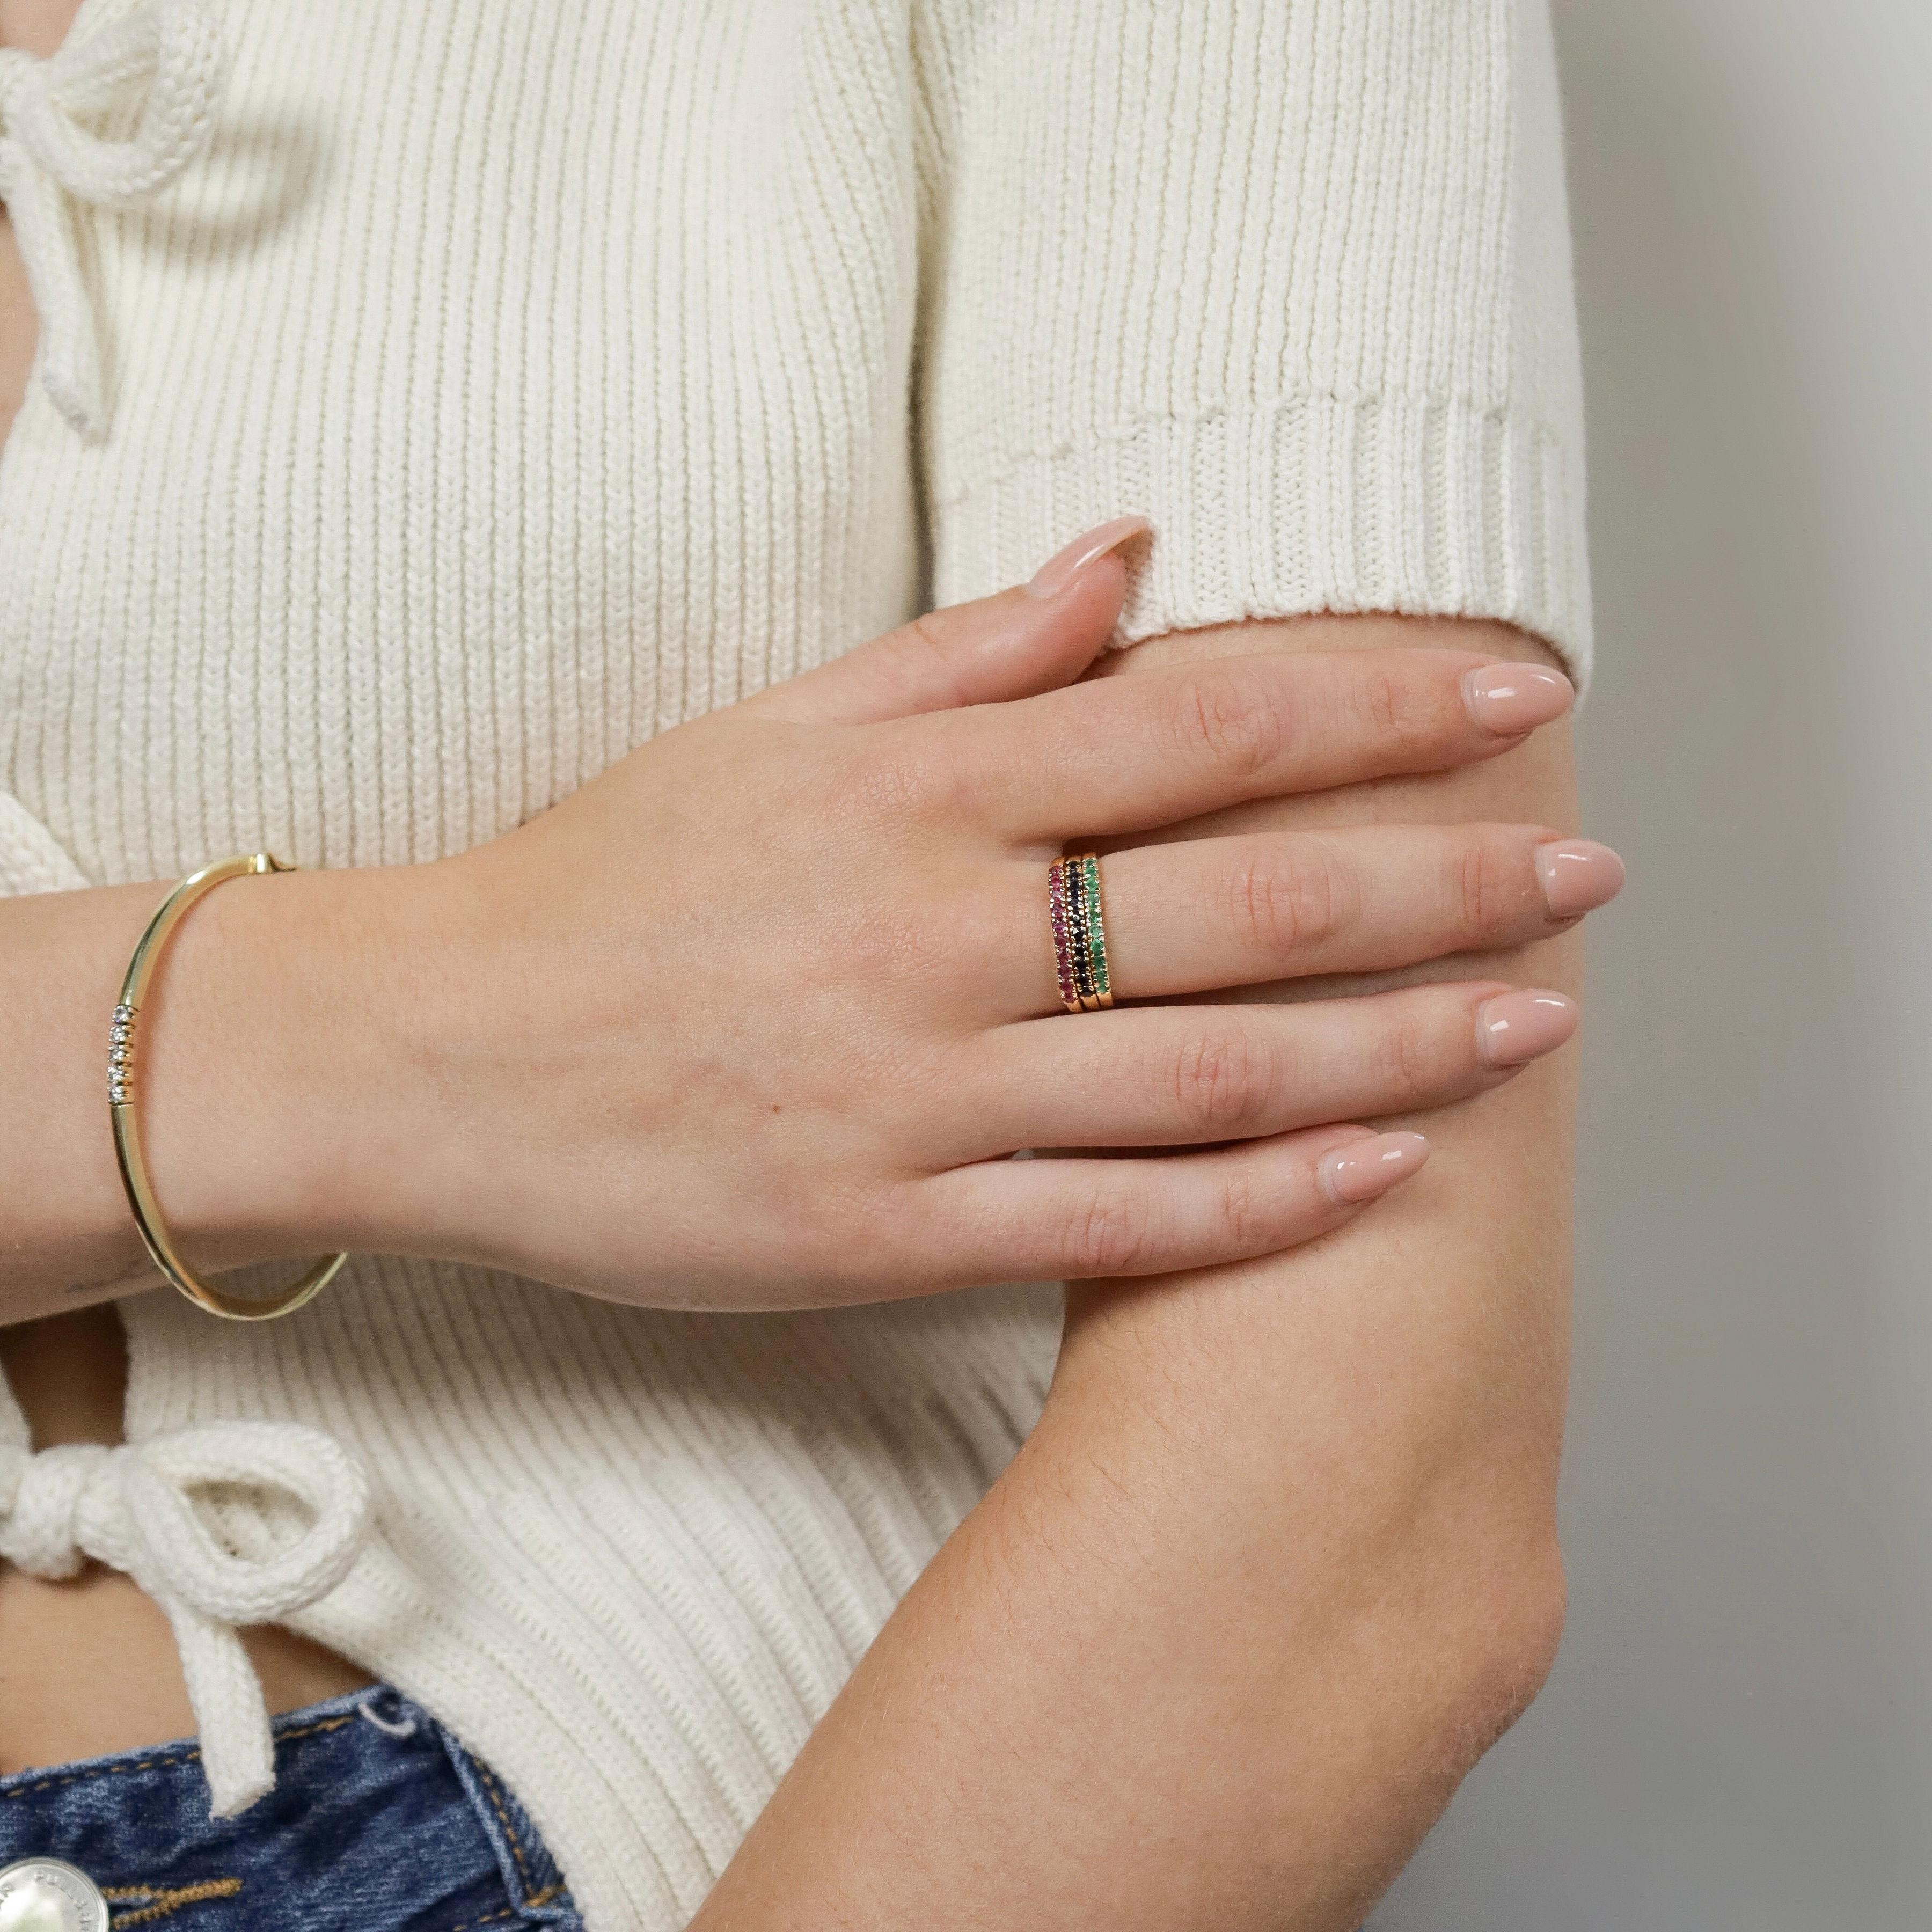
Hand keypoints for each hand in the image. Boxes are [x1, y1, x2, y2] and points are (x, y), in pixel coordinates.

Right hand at [274, 539, 1611, 1309]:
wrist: (441, 1051)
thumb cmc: (614, 879)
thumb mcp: (776, 727)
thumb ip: (967, 651)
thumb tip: (1132, 556)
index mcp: (919, 793)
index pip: (1203, 729)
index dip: (1380, 712)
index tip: (1515, 705)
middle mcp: (940, 937)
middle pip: (1250, 903)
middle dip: (1444, 886)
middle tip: (1588, 879)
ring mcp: (921, 1096)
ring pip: (1214, 1073)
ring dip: (1400, 1049)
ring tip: (1536, 1030)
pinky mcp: (889, 1232)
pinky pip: (1115, 1222)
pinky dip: (1260, 1202)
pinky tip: (1378, 1173)